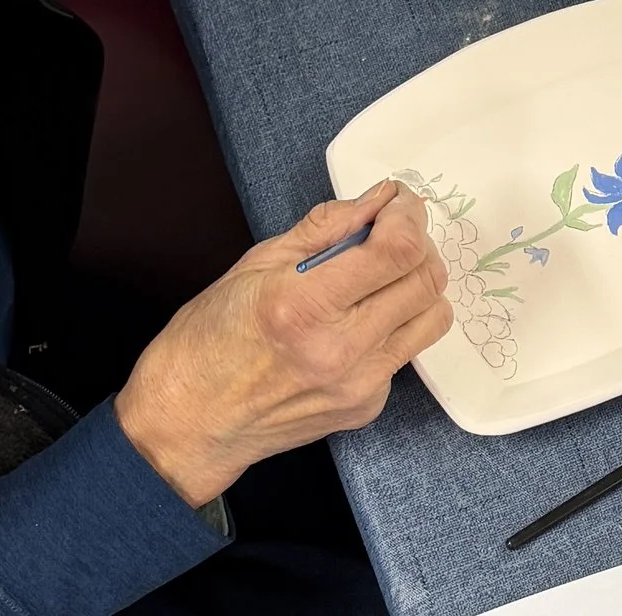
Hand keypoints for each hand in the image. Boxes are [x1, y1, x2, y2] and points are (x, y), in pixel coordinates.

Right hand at [114, 181, 451, 508]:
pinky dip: (394, 324)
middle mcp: (340, 350)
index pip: (397, 251)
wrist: (187, 424)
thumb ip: (328, 225)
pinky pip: (406, 350)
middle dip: (417, 244)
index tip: (398, 203)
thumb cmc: (209, 340)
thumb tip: (380, 197)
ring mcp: (358, 385)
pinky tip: (356, 322)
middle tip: (388, 235)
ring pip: (433, 316)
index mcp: (305, 307)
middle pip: (426, 280)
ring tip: (380, 276)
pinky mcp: (367, 406)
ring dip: (417, 284)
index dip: (408, 215)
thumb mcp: (258, 263)